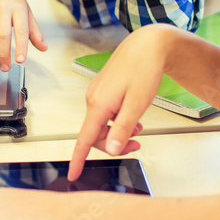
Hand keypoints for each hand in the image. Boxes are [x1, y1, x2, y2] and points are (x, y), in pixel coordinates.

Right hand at [0, 0, 47, 69]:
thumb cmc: (12, 1)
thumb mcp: (26, 13)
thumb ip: (34, 32)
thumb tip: (43, 48)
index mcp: (18, 7)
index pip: (21, 30)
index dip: (21, 47)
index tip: (21, 60)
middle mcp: (2, 7)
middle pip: (2, 36)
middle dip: (4, 55)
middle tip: (6, 67)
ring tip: (0, 33)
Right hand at [69, 25, 179, 180]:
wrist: (147, 45)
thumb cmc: (143, 68)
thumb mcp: (138, 104)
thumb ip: (122, 128)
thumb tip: (112, 149)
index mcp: (99, 104)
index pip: (84, 139)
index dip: (78, 159)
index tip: (73, 174)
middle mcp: (93, 99)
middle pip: (96, 135)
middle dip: (115, 144)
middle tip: (137, 144)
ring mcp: (97, 94)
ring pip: (102, 125)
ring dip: (118, 132)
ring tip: (138, 126)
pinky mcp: (103, 91)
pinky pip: (105, 114)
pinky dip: (117, 121)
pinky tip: (131, 115)